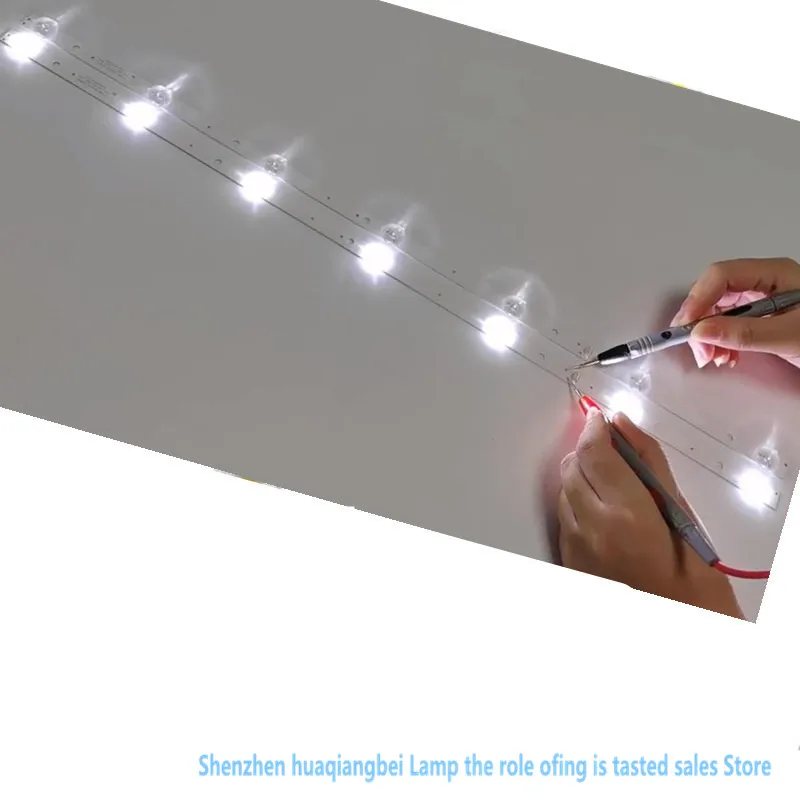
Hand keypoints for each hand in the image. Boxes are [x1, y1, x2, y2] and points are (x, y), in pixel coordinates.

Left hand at [558, 409, 742, 617]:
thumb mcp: (682, 513)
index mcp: (626, 515)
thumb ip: (649, 463)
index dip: (594, 428)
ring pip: (563, 493)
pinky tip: (603, 514)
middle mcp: (592, 530)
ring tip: (611, 486)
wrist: (679, 624)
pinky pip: (564, 520)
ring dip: (581, 479)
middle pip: (571, 468)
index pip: (594, 453)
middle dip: (587, 452)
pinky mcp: (569, 563)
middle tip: (609, 451)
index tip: (599, 418)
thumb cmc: (694, 571)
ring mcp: (575, 550)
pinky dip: (577, 506)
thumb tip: (621, 423)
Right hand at [670, 257, 799, 368]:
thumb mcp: (790, 335)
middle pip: (716, 293)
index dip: (699, 300)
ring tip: (714, 358)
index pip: (722, 276)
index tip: (688, 328)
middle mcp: (765, 282)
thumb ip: (745, 333)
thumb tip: (702, 331)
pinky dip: (720, 342)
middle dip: (701, 322)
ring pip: (719, 311)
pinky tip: (726, 357)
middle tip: (699, 350)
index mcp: (775, 273)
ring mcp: (763, 300)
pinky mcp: (763, 319)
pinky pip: (729, 325)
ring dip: (708, 336)